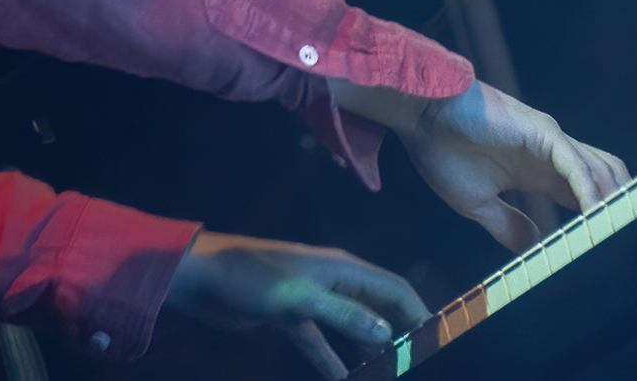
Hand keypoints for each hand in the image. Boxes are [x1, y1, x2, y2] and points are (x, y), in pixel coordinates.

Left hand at [166, 231, 427, 378]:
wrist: (199, 275)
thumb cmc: (249, 278)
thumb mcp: (299, 298)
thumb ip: (344, 314)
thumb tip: (386, 332)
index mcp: (339, 267)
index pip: (392, 287)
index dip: (417, 311)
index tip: (436, 339)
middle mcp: (330, 279)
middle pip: (375, 304)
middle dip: (396, 330)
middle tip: (413, 362)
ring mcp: (309, 297)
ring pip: (350, 324)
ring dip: (367, 346)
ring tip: (386, 373)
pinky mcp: (288, 314)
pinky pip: (319, 340)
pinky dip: (331, 359)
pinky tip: (342, 379)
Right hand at [330, 78, 627, 254]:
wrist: (419, 115)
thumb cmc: (441, 149)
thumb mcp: (475, 202)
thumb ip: (506, 223)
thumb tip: (531, 246)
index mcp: (538, 172)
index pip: (585, 196)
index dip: (599, 221)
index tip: (603, 250)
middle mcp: (553, 155)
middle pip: (606, 180)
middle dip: (620, 208)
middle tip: (625, 243)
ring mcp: (551, 141)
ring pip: (602, 170)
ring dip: (612, 202)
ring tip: (614, 235)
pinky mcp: (543, 132)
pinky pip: (577, 165)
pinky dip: (590, 192)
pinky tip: (594, 215)